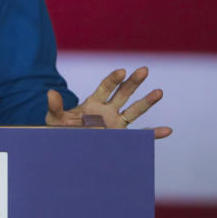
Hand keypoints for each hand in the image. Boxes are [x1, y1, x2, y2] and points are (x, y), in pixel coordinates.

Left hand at [45, 67, 171, 138]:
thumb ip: (55, 106)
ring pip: (134, 110)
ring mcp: (116, 123)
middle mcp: (107, 111)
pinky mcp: (121, 138)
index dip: (113, 79)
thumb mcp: (54, 119)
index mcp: (93, 103)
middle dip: (133, 82)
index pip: (105, 88)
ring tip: (159, 92)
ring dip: (146, 102)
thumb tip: (50, 93)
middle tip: (144, 70)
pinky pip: (140, 136)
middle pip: (123, 93)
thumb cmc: (59, 131)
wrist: (66, 148)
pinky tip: (167, 130)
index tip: (121, 71)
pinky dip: (153, 134)